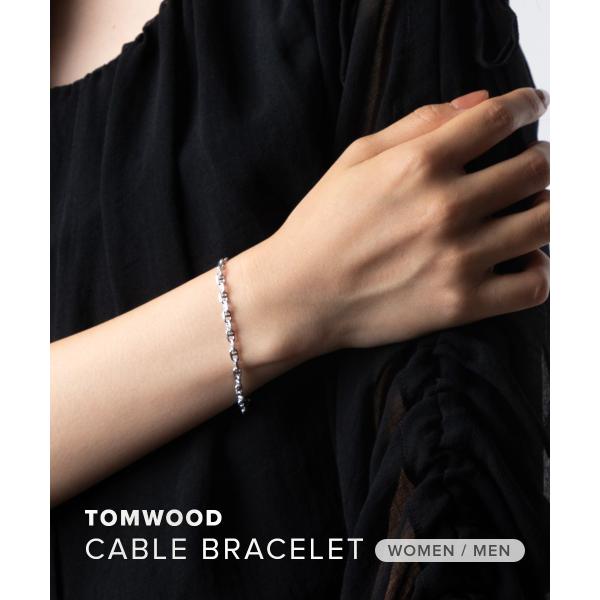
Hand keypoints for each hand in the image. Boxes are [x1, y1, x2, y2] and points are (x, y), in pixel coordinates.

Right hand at [238, 87, 549, 362]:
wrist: (298, 296)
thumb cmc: (321, 227)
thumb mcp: (356, 158)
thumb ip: (419, 124)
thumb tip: (479, 102)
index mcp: (418, 165)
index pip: (500, 119)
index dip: (527, 105)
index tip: (533, 108)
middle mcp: (445, 208)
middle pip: (536, 169)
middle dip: (541, 158)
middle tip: (532, 163)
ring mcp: (457, 258)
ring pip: (545, 223)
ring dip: (546, 208)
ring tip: (529, 209)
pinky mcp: (460, 303)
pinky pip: (533, 285)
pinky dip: (538, 268)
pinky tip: (521, 259)